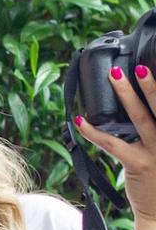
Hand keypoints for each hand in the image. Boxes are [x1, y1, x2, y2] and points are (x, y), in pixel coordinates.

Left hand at [75, 64, 155, 222]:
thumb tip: (138, 106)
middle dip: (151, 84)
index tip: (152, 66)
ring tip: (116, 75)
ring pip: (141, 118)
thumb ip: (153, 130)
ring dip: (127, 95)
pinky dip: (94, 132)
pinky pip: (113, 144)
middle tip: (140, 65)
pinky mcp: (138, 164)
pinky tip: (81, 121)